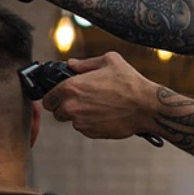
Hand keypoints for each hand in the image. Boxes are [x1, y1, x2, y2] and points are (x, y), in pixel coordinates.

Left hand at [43, 53, 159, 140]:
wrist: (146, 106)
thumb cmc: (129, 82)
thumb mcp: (109, 61)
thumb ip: (85, 63)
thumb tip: (71, 64)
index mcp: (71, 87)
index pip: (47, 98)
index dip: (53, 96)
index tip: (61, 95)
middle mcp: (72, 107)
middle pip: (56, 112)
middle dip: (65, 106)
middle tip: (81, 100)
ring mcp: (81, 123)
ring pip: (71, 121)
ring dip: (79, 115)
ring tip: (98, 106)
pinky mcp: (92, 133)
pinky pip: (85, 129)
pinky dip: (91, 123)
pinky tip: (105, 114)